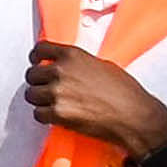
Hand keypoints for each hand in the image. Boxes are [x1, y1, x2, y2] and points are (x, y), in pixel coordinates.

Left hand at [19, 43, 166, 166]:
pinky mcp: (57, 113)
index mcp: (72, 55)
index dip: (36, 58)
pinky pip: (38, 114)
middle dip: (39, 82)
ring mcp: (57, 92)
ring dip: (40, 100)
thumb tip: (66, 66)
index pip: (40, 49)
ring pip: (31, 95)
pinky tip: (59, 116)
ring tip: (56, 104)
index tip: (37, 63)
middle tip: (49, 90)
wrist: (135, 117)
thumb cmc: (125, 93)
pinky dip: (46, 116)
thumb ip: (79, 63)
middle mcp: (61, 70)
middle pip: (31, 74)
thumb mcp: (102, 65)